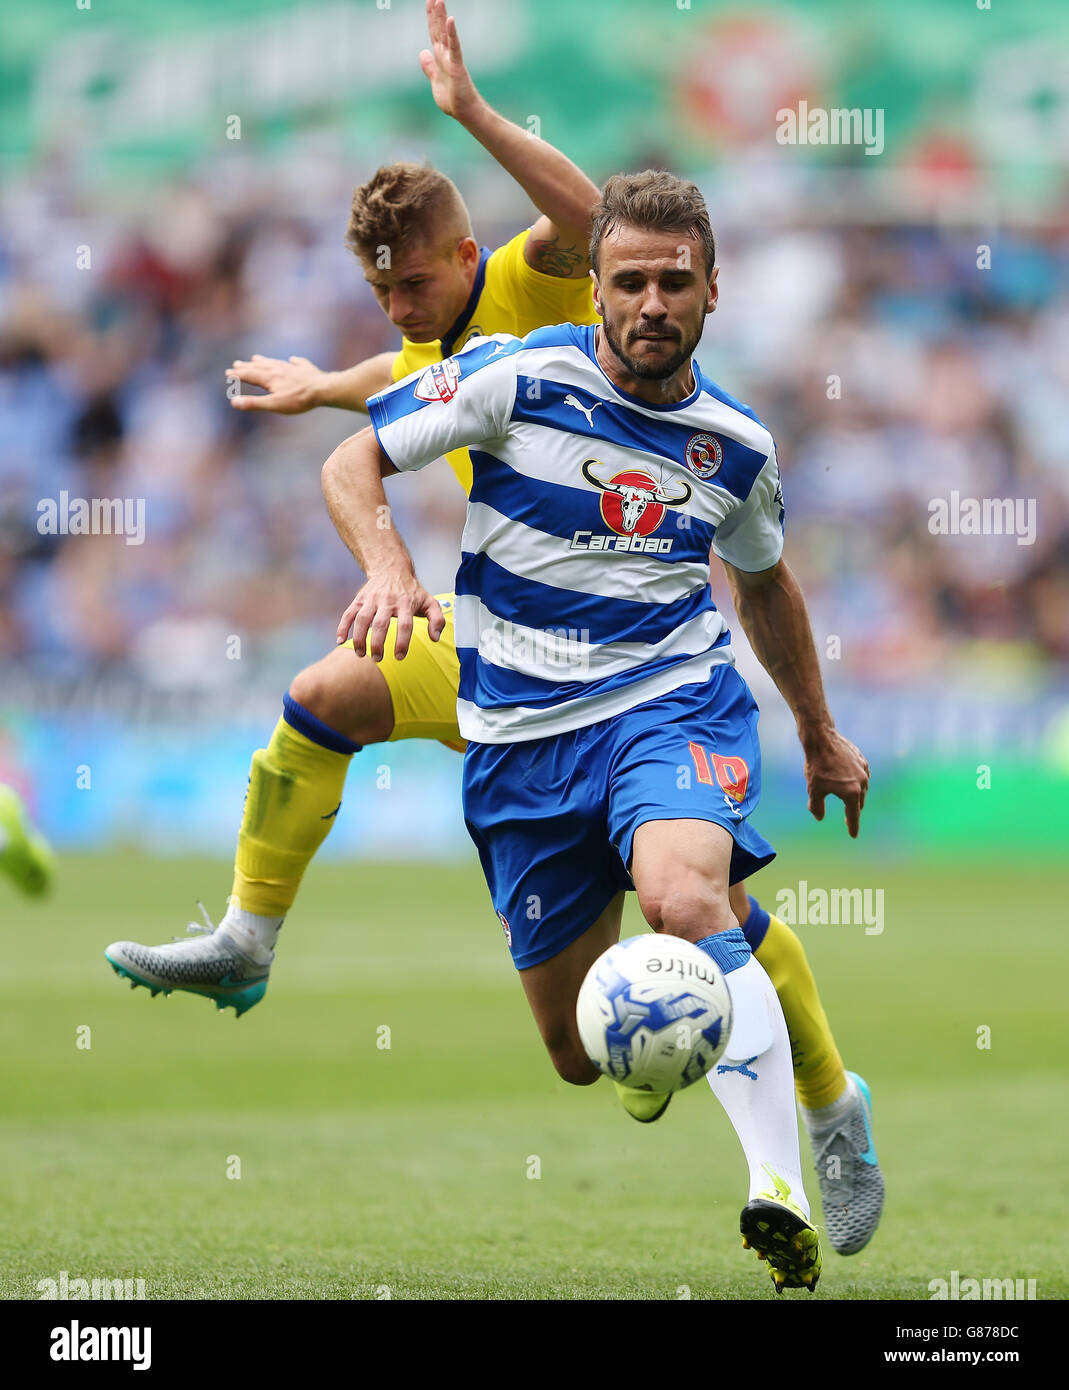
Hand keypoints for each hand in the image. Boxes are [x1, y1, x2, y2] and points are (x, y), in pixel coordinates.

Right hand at [226, 355, 326, 413]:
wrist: (323, 390)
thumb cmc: (298, 400)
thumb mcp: (274, 405)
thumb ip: (254, 403)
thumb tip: (233, 402)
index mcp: (269, 378)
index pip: (250, 375)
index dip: (238, 375)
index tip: (228, 373)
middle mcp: (279, 370)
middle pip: (260, 367)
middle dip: (247, 366)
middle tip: (236, 364)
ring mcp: (293, 368)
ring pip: (275, 363)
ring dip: (264, 361)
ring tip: (256, 358)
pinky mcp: (306, 369)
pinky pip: (297, 363)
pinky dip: (293, 361)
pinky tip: (292, 359)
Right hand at [337, 574, 444, 661]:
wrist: (392, 568)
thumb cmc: (412, 591)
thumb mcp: (429, 601)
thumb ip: (437, 620)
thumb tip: (435, 638)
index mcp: (406, 604)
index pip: (405, 625)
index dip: (402, 642)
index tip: (399, 657)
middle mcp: (387, 601)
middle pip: (380, 624)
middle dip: (377, 643)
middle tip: (378, 659)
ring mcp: (371, 600)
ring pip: (362, 620)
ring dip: (359, 638)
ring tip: (361, 654)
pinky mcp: (359, 599)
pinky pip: (348, 613)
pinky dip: (342, 627)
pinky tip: (340, 641)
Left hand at [419, 0, 479, 121]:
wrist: (464, 112)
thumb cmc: (453, 99)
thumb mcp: (435, 80)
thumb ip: (429, 66)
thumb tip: (423, 53)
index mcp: (440, 57)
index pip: (434, 32)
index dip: (431, 17)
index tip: (430, 1)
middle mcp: (446, 54)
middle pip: (438, 29)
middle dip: (435, 12)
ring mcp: (452, 59)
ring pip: (445, 34)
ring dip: (442, 16)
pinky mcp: (457, 66)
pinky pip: (454, 47)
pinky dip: (452, 34)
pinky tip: (451, 20)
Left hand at [803, 730, 869, 837]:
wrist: (822, 740)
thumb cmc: (817, 766)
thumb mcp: (814, 790)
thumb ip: (817, 807)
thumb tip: (820, 818)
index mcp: (851, 792)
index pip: (853, 815)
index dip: (852, 826)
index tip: (853, 835)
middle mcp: (862, 782)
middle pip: (859, 802)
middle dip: (853, 811)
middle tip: (847, 818)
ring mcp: (864, 770)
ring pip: (862, 789)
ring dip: (855, 796)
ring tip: (848, 799)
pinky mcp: (862, 760)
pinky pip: (862, 776)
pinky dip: (857, 782)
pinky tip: (849, 781)